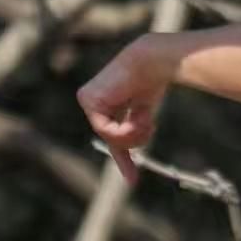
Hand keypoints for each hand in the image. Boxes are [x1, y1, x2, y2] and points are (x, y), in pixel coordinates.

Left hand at [75, 37, 173, 183]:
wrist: (153, 61)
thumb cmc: (152, 81)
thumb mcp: (141, 113)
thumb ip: (133, 132)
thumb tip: (137, 154)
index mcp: (104, 101)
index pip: (111, 135)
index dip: (123, 159)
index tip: (132, 180)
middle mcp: (91, 100)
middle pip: (112, 139)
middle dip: (134, 138)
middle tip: (150, 125)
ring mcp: (87, 99)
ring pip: (110, 137)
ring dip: (134, 134)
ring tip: (149, 118)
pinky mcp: (87, 100)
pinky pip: (107, 131)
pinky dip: (126, 130)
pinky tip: (140, 115)